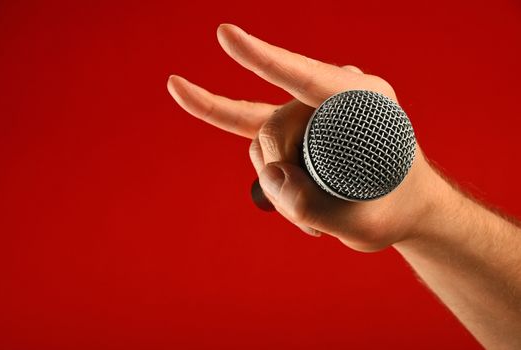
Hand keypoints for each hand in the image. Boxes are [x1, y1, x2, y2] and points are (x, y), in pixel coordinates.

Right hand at [167, 24, 441, 251]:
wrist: (403, 204)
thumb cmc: (391, 208)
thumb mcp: (362, 224)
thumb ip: (313, 207)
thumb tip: (271, 178)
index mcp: (364, 102)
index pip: (304, 77)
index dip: (262, 59)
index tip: (226, 35)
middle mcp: (333, 94)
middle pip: (274, 126)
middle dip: (277, 175)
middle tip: (304, 213)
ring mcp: (310, 106)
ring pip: (261, 135)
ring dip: (274, 179)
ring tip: (308, 212)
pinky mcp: (294, 122)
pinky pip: (245, 117)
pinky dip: (217, 112)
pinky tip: (183, 92)